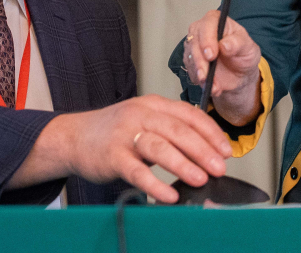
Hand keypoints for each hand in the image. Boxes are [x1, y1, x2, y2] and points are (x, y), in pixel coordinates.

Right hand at [13, 94, 232, 203]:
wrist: (74, 137)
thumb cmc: (115, 132)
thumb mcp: (144, 120)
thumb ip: (170, 130)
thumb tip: (207, 152)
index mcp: (153, 104)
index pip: (189, 114)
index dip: (210, 132)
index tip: (226, 150)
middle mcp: (140, 115)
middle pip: (177, 130)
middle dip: (203, 149)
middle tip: (220, 167)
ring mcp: (125, 135)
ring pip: (159, 147)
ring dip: (183, 164)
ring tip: (201, 179)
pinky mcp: (111, 156)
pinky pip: (136, 171)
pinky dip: (154, 184)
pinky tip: (169, 195)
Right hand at [185, 10, 262, 124]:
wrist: (238, 74)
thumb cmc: (244, 55)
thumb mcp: (249, 48)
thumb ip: (238, 44)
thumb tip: (225, 44)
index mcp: (217, 21)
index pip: (208, 23)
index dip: (207, 38)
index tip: (211, 55)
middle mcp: (202, 30)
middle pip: (194, 41)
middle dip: (200, 60)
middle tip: (206, 74)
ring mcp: (194, 45)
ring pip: (190, 57)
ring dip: (200, 73)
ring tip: (214, 85)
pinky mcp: (190, 61)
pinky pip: (190, 71)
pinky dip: (201, 81)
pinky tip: (213, 87)